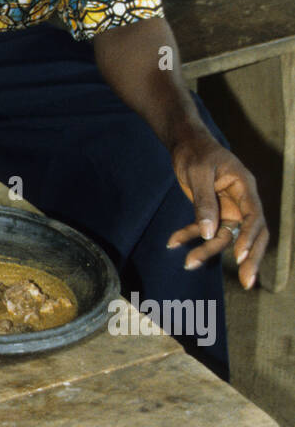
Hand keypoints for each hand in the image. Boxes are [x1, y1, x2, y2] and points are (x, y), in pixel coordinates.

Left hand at [167, 130, 268, 288]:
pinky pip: (205, 231)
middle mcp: (241, 201)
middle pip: (251, 234)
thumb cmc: (195, 152)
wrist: (184, 143)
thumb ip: (204, 201)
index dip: (250, 237)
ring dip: (208, 251)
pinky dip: (190, 237)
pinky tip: (172, 242)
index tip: (240, 256)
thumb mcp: (198, 173)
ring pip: (226, 237)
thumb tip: (209, 233)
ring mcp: (229, 209)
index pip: (254, 217)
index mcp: (244, 186)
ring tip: (188, 263)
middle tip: (247, 283)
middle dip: (250, 259)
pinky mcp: (214, 213)